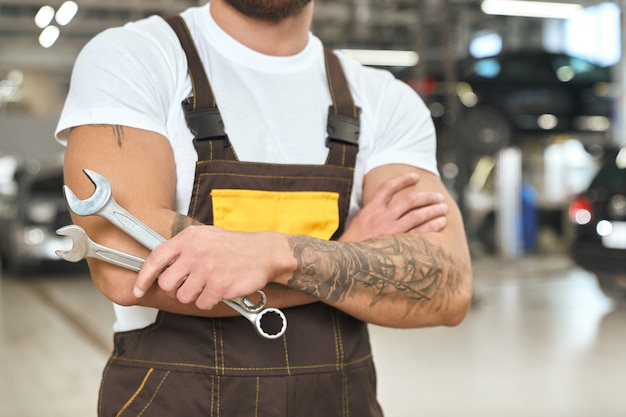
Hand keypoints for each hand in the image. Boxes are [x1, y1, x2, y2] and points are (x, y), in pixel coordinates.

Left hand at [133, 226, 289, 309]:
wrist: (264, 252)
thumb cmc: (233, 246)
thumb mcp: (205, 236)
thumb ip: (182, 248)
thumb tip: (160, 266)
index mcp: (188, 238)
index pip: (156, 259)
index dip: (143, 277)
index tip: (139, 289)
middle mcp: (195, 253)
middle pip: (167, 283)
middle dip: (176, 288)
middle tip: (190, 283)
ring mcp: (207, 270)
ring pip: (184, 296)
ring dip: (195, 295)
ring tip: (208, 284)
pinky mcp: (219, 286)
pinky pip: (202, 303)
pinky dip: (210, 300)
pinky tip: (219, 289)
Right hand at [339, 172, 447, 241]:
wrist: (346, 265)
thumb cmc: (351, 246)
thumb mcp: (357, 224)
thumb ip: (371, 215)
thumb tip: (384, 208)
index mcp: (370, 210)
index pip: (387, 187)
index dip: (402, 180)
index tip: (415, 176)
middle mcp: (381, 218)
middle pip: (409, 201)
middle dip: (426, 197)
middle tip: (438, 197)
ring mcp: (391, 232)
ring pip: (417, 215)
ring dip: (433, 210)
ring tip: (443, 208)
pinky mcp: (398, 246)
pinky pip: (420, 233)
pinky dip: (432, 226)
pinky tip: (441, 223)